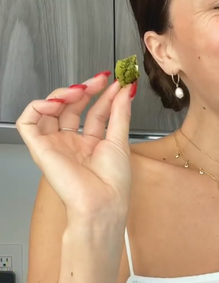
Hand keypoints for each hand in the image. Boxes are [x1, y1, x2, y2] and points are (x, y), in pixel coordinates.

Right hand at [16, 71, 137, 225]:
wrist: (102, 202)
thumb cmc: (113, 183)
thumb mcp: (120, 140)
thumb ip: (120, 112)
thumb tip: (125, 90)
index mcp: (92, 145)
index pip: (95, 112)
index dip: (103, 95)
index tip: (116, 82)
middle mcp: (73, 144)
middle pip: (72, 108)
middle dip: (85, 90)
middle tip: (98, 80)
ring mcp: (56, 145)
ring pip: (50, 111)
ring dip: (63, 95)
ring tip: (79, 91)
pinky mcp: (40, 148)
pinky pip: (28, 122)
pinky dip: (38, 107)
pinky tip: (55, 102)